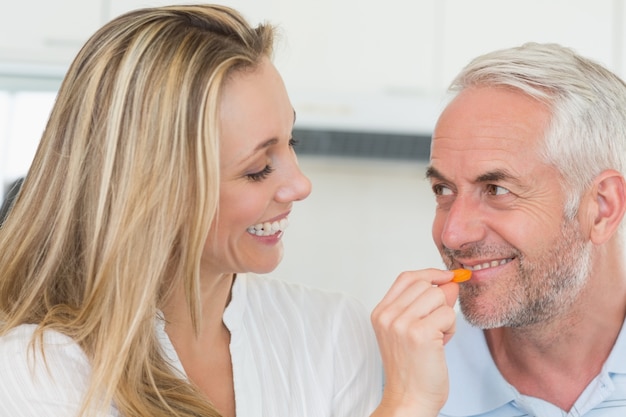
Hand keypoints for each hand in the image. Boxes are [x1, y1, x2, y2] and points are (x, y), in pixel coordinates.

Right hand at [370, 269, 457, 416]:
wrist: (410, 399)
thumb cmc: (413, 369)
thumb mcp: (413, 329)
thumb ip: (427, 303)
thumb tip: (449, 282)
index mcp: (381, 312)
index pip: (407, 278)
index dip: (430, 274)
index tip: (447, 277)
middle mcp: (387, 315)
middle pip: (425, 284)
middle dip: (440, 302)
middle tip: (436, 326)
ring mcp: (401, 323)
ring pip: (438, 297)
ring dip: (445, 316)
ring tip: (436, 337)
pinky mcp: (419, 333)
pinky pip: (447, 314)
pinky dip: (450, 329)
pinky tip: (440, 344)